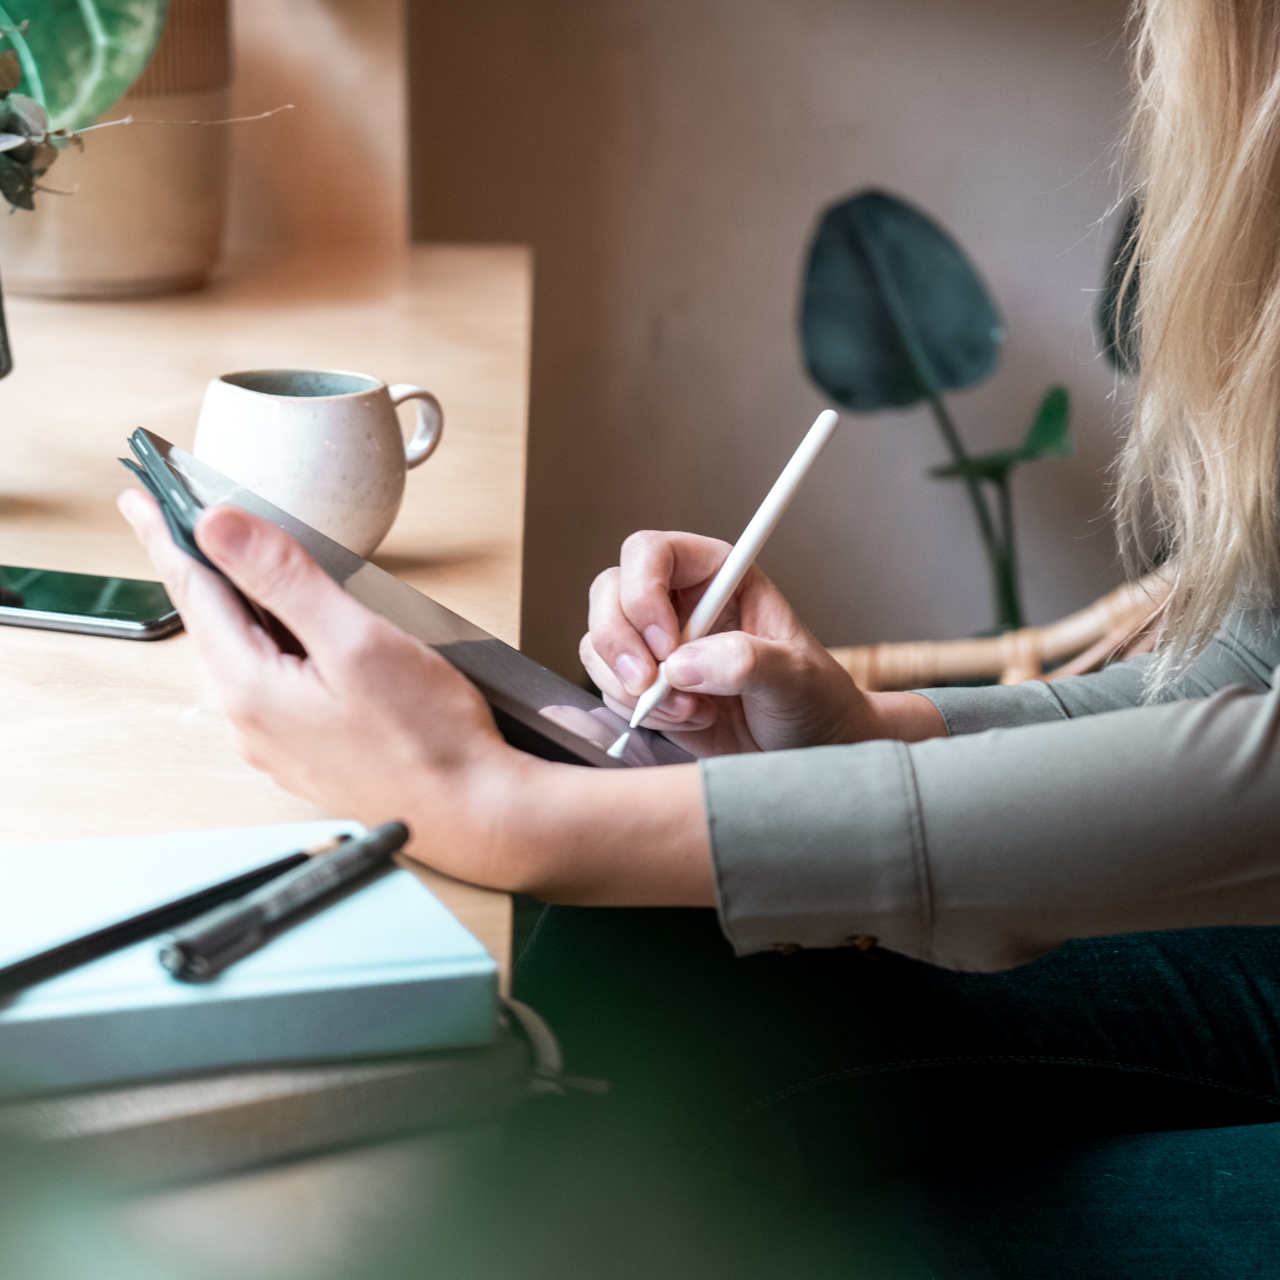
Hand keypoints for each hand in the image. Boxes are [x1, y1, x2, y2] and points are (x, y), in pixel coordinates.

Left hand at [118, 489, 533, 888]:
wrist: (474, 813)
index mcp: (252, 689)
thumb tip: (219, 528)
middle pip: (215, 623)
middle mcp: (252, 722)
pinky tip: (296, 631)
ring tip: (244, 566)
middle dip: (201, 568)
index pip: (194, 592)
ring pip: (245, 653)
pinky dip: (271, 642)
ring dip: (241, 605)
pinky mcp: (308, 752)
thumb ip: (285, 580)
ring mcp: (278, 743)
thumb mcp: (357, 640)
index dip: (166, 537)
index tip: (141, 500)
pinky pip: (272, 683)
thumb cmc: (429, 739)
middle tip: (188, 519)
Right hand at [581, 530, 872, 755]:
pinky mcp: (644, 684)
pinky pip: (607, 686)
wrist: (809, 750)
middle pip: (609, 592)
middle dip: (618, 642)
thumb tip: (681, 665)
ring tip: (692, 711)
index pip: (652, 552)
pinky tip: (688, 721)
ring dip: (631, 686)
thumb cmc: (814, 699)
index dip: (644, 592)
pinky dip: (636, 710)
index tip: (666, 645)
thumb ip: (746, 662)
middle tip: (650, 685)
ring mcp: (656, 643)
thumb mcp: (796, 677)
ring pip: (598, 642)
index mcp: (717, 575)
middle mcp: (679, 601)